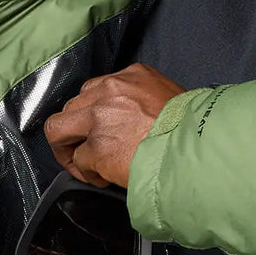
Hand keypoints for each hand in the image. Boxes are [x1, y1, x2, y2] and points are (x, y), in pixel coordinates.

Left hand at [44, 63, 184, 187]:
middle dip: (74, 130)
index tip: (100, 128)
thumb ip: (142, 100)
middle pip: (71, 106)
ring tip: (83, 164)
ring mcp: (99, 119)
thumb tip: (133, 121)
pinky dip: (87, 173)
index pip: (94, 89)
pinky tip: (104, 179)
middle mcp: (110, 91)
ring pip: (58, 129)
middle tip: (85, 148)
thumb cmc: (193, 127)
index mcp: (131, 76)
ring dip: (67, 149)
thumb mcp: (169, 96)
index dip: (93, 112)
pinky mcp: (96, 148)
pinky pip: (78, 161)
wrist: (197, 148)